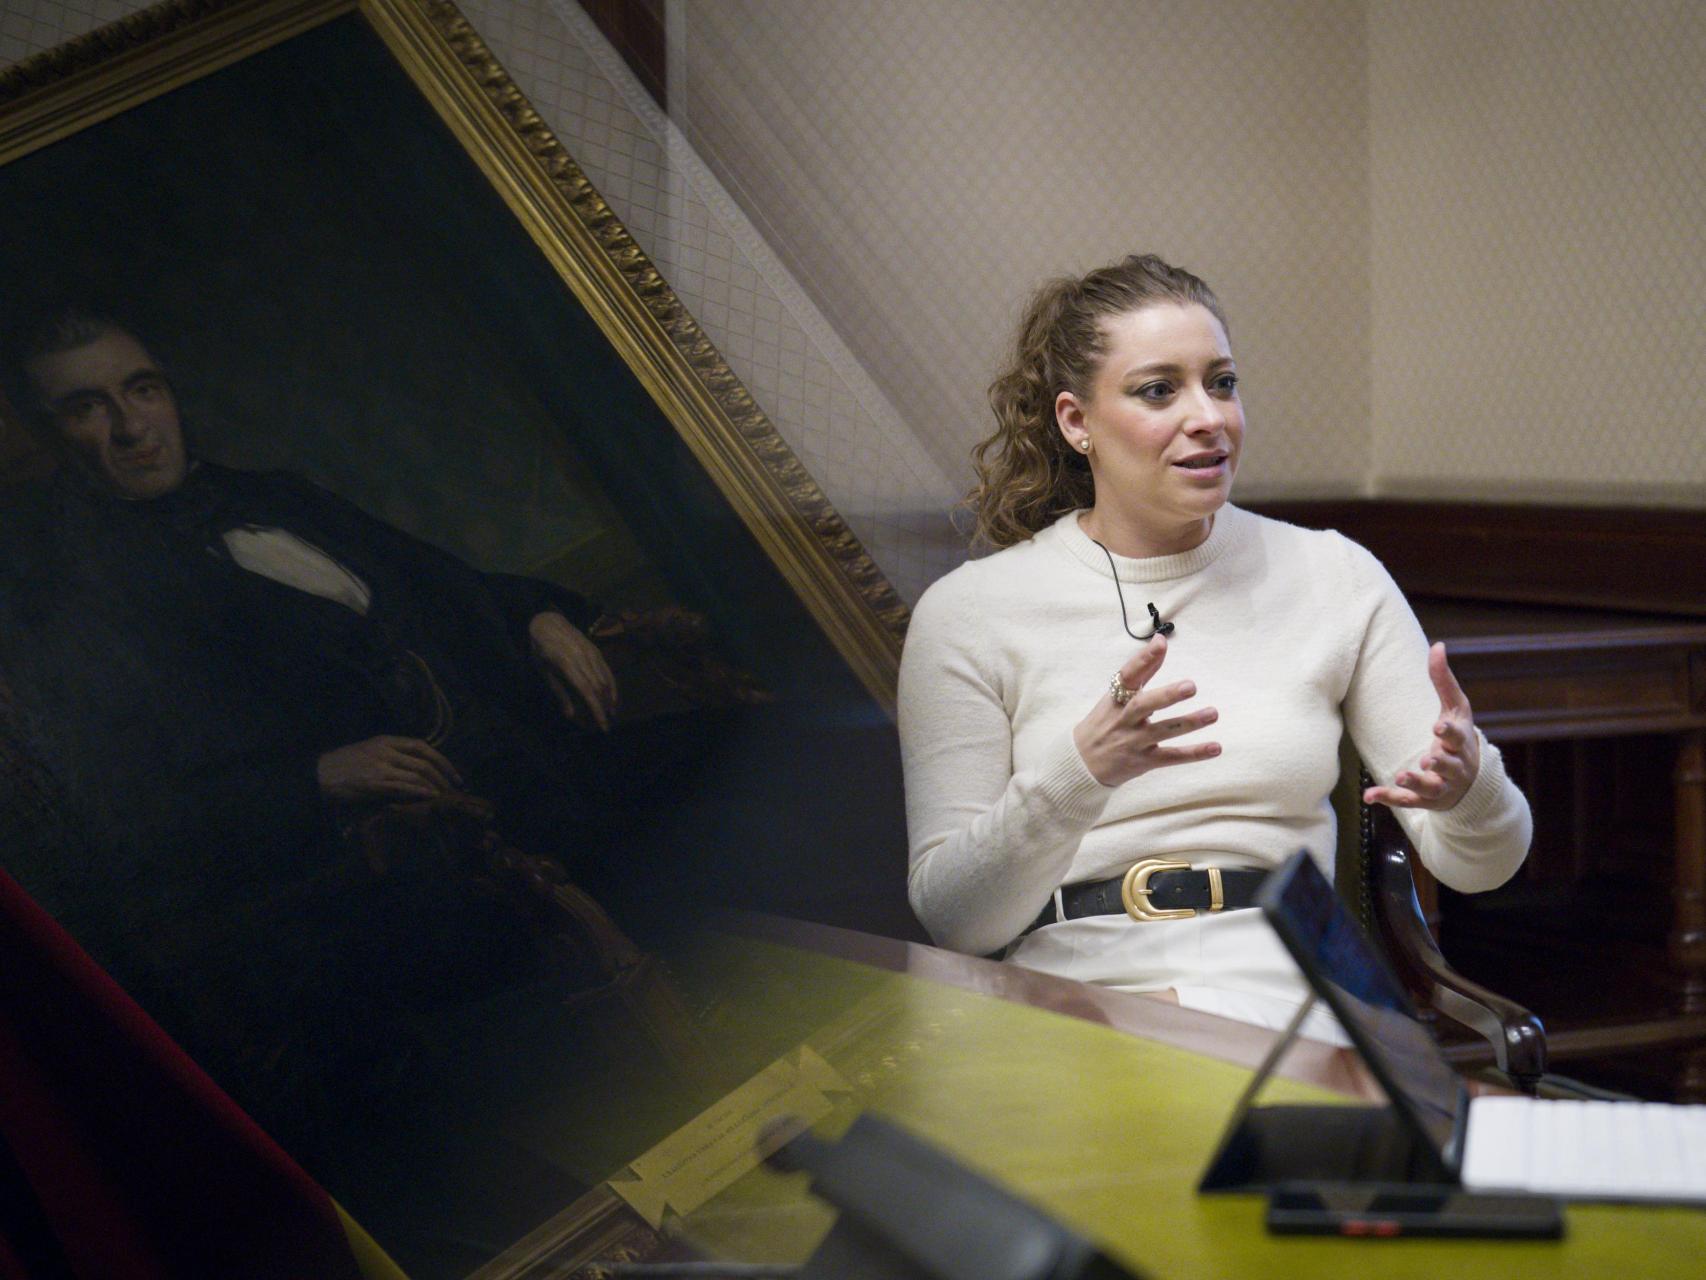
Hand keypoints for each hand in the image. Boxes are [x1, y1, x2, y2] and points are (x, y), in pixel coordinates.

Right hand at [317, 735, 462, 802]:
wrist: (319, 775)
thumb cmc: (344, 766)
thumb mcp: (369, 752)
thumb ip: (392, 757)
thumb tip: (417, 771)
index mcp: (385, 740)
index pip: (421, 745)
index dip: (441, 759)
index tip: (453, 772)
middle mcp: (385, 750)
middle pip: (424, 760)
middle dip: (444, 775)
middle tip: (455, 787)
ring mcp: (380, 766)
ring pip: (417, 774)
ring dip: (435, 786)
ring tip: (445, 796)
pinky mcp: (374, 782)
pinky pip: (404, 786)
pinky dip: (420, 791)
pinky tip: (430, 797)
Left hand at [529, 610, 618, 730]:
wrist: (548, 621)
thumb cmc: (541, 649)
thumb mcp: (543, 672)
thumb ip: (559, 692)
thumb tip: (571, 715)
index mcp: (567, 664)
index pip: (587, 692)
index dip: (597, 710)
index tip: (602, 726)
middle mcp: (583, 658)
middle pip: (599, 688)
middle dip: (605, 709)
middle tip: (606, 726)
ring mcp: (592, 653)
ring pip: (606, 680)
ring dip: (610, 699)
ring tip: (611, 714)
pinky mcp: (597, 651)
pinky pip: (608, 671)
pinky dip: (612, 686)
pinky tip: (612, 697)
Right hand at [1071, 634, 1220, 786]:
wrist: (1081, 763)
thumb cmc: (1105, 722)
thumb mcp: (1116, 696)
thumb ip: (1142, 671)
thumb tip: (1161, 642)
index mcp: (1116, 699)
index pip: (1128, 676)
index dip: (1144, 659)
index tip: (1161, 643)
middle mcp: (1124, 719)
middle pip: (1144, 705)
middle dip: (1167, 696)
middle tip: (1191, 686)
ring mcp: (1133, 741)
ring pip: (1162, 731)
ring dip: (1189, 723)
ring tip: (1213, 713)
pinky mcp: (1143, 761)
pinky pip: (1171, 757)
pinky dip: (1194, 753)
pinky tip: (1215, 747)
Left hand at [1363, 641, 1481, 811]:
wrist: (1471, 782)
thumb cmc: (1459, 737)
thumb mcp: (1455, 709)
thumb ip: (1443, 680)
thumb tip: (1437, 645)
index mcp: (1461, 742)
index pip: (1458, 736)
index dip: (1450, 733)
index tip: (1439, 727)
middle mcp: (1454, 767)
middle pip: (1449, 766)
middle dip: (1440, 762)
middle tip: (1429, 758)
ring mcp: (1441, 785)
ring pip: (1430, 787)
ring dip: (1416, 781)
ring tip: (1402, 774)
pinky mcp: (1426, 800)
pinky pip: (1408, 801)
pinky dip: (1389, 798)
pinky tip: (1371, 795)